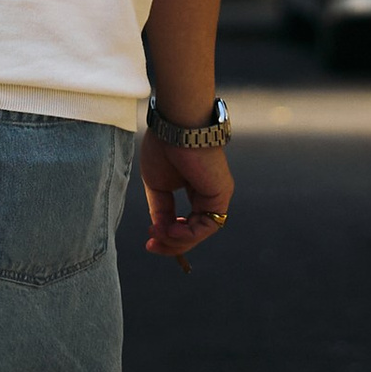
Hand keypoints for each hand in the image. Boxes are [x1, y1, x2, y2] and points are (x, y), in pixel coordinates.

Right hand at [139, 134, 232, 270]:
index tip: (149, 239)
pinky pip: (207, 226)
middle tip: (151, 246)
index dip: (168, 235)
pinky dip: (188, 234)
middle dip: (171, 244)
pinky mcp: (221, 194)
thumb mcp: (157, 186)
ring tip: (157, 234)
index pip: (186, 223)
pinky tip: (170, 230)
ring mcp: (217, 195)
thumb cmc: (165, 146)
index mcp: (195, 189)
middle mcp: (209, 194)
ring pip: (200, 233)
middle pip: (194, 232)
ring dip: (177, 240)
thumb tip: (161, 233)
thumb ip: (161, 211)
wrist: (175, 126)